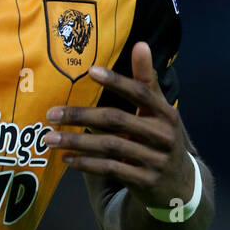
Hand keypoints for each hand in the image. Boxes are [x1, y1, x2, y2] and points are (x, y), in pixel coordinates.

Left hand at [42, 41, 194, 208]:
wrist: (180, 185)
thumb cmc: (161, 139)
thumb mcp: (159, 112)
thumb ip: (146, 82)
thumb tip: (140, 44)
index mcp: (166, 114)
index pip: (141, 92)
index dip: (117, 81)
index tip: (90, 71)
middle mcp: (163, 135)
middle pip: (117, 120)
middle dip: (81, 115)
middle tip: (51, 113)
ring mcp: (154, 160)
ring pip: (109, 146)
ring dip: (76, 142)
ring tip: (50, 138)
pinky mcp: (144, 181)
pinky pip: (110, 169)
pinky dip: (86, 163)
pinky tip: (67, 159)